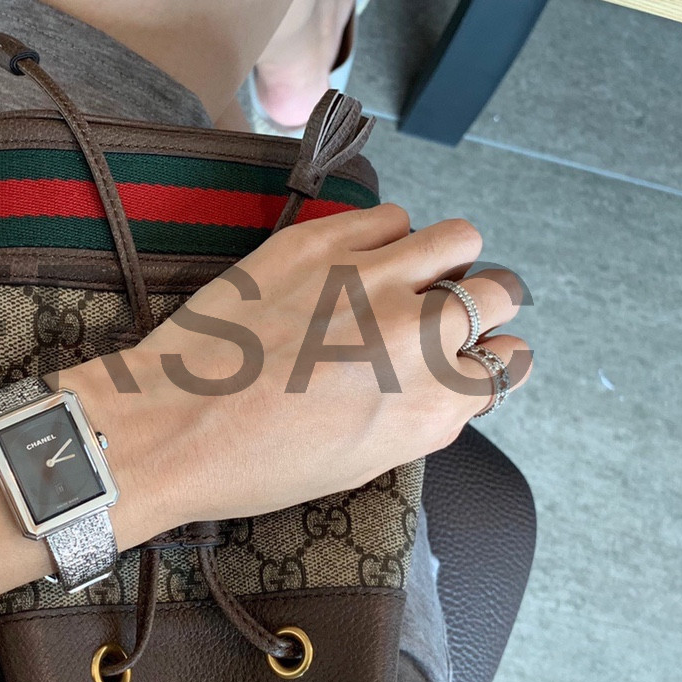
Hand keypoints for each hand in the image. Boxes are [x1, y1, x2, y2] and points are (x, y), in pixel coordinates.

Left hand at [62, 204, 531, 528]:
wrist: (172, 426)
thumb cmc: (256, 462)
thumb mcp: (361, 464)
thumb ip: (423, 417)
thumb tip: (449, 380)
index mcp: (432, 407)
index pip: (509, 361)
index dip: (492, 355)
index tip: (475, 350)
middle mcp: (418, 338)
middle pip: (499, 291)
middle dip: (483, 300)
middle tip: (445, 306)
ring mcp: (372, 281)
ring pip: (459, 238)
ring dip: (445, 256)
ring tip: (405, 274)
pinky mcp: (323, 243)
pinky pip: (390, 217)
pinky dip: (385, 236)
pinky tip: (355, 260)